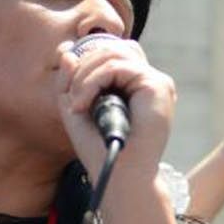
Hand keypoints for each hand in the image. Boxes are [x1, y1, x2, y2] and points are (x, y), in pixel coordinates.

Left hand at [53, 36, 176, 180]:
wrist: (120, 176)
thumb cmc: (99, 149)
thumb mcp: (75, 108)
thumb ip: (70, 80)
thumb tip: (67, 50)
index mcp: (135, 86)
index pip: (112, 53)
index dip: (86, 62)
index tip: (69, 91)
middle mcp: (149, 81)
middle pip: (112, 48)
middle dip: (82, 67)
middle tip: (70, 98)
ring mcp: (156, 82)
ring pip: (112, 54)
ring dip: (84, 75)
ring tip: (75, 104)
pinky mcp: (157, 86)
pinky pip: (116, 66)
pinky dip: (92, 81)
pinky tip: (83, 104)